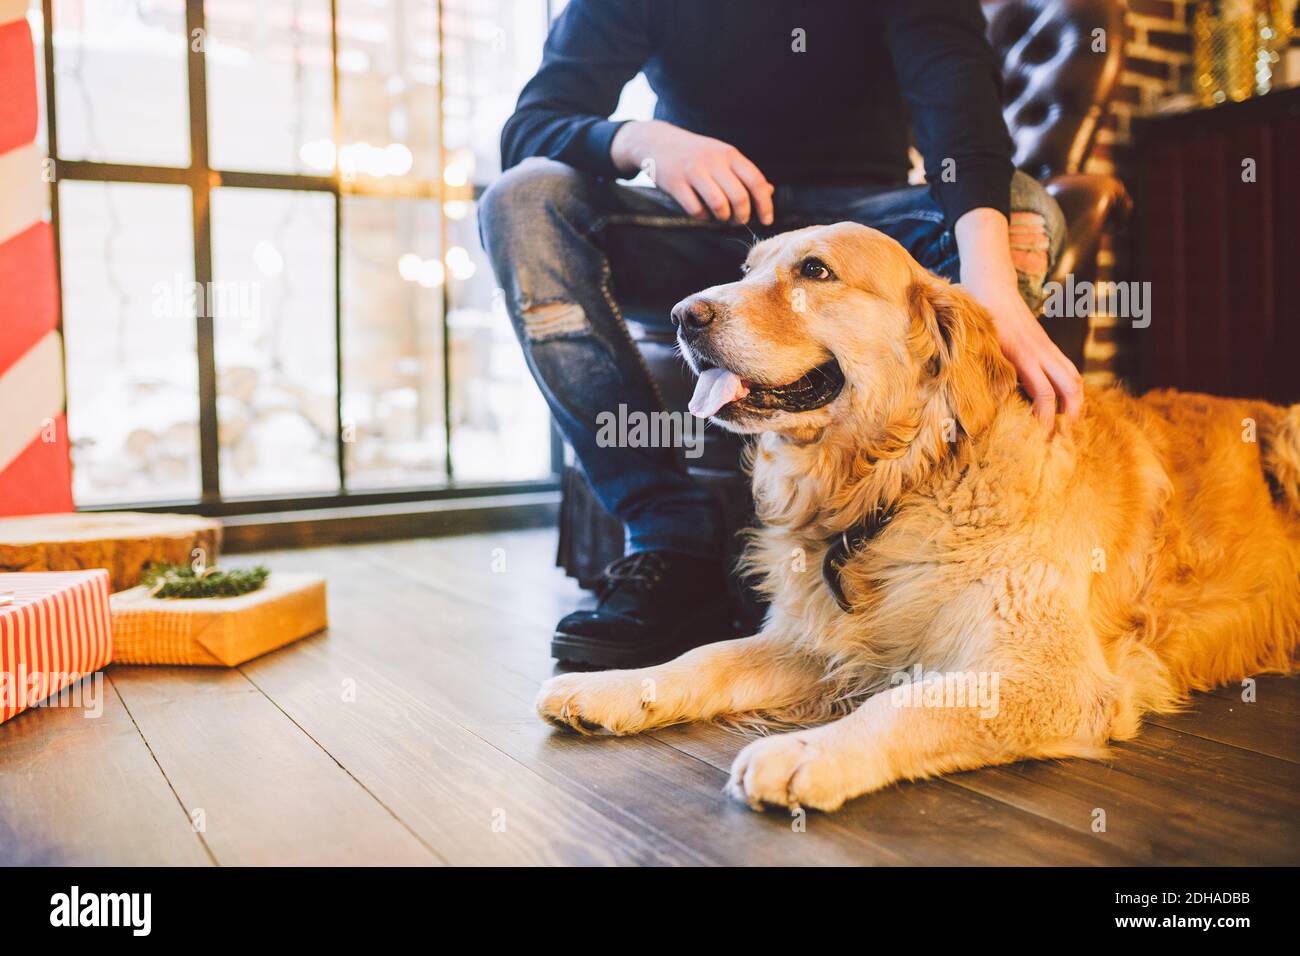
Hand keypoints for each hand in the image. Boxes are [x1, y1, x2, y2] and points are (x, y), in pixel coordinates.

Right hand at [610, 119, 773, 224]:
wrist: (656, 141)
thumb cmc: (695, 153)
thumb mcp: (722, 156)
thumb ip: (744, 173)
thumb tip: (770, 192)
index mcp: (729, 154)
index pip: (756, 181)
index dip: (765, 204)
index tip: (767, 220)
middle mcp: (713, 161)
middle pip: (739, 197)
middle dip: (743, 216)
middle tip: (739, 221)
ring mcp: (693, 171)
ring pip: (719, 205)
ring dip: (723, 218)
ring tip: (721, 217)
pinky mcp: (675, 183)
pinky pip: (696, 210)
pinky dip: (703, 217)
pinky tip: (702, 212)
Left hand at [969, 277, 1083, 429]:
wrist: (991, 287)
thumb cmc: (978, 320)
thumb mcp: (977, 348)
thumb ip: (985, 373)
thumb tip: (981, 407)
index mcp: (1021, 356)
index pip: (1043, 394)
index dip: (1045, 418)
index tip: (1040, 437)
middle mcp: (1039, 352)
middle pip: (1070, 385)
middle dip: (1072, 412)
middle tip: (1064, 434)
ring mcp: (1046, 346)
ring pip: (1073, 375)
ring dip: (1076, 399)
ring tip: (1068, 421)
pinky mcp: (1047, 343)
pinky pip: (1066, 366)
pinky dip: (1069, 385)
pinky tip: (1061, 400)